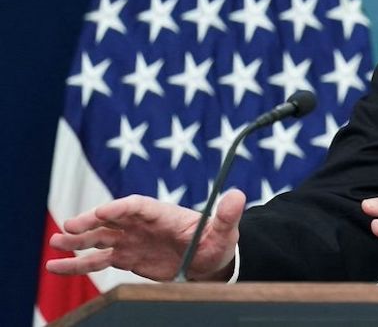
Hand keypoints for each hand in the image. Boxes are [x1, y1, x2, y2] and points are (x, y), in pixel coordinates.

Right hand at [45, 189, 245, 281]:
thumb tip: (239, 195)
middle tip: (69, 226)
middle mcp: (143, 224)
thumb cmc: (218, 243)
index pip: (138, 206)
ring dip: (78, 240)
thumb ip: (228, 215)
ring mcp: (132, 240)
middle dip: (91, 222)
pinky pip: (98, 260)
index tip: (102, 211)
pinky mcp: (126, 258)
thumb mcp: (226, 231)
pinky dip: (77, 263)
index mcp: (163, 214)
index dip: (120, 208)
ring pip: (100, 238)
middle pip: (112, 219)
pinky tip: (56, 266)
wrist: (210, 262)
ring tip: (55, 243)